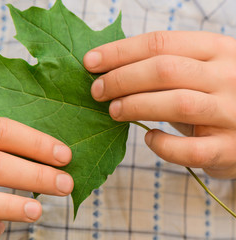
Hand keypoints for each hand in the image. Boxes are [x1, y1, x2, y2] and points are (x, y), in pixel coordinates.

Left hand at [84, 31, 235, 178]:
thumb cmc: (212, 96)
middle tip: (97, 90)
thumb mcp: (198, 70)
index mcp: (217, 49)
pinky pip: (190, 150)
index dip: (119, 52)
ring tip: (114, 110)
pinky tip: (150, 139)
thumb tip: (108, 67)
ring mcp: (231, 114)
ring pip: (177, 103)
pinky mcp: (228, 149)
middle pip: (164, 70)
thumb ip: (165, 66)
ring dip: (136, 106)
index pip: (160, 43)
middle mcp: (228, 77)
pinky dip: (163, 146)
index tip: (90, 62)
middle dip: (122, 79)